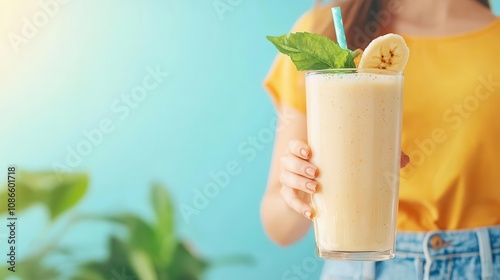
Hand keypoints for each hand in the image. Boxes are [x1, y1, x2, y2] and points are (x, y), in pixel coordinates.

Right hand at [279, 140, 409, 219]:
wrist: (312, 198)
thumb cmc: (334, 176)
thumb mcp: (349, 167)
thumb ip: (375, 160)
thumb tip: (404, 159)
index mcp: (306, 154)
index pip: (294, 146)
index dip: (298, 147)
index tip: (309, 151)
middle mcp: (294, 166)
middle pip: (288, 161)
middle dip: (300, 166)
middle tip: (316, 173)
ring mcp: (290, 183)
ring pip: (287, 179)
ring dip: (299, 183)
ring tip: (315, 188)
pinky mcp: (291, 200)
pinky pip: (290, 202)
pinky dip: (299, 207)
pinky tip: (310, 214)